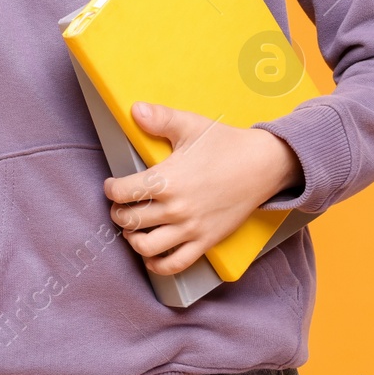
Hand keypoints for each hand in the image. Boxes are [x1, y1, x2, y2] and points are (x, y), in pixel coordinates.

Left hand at [104, 101, 301, 275]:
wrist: (263, 165)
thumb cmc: (224, 143)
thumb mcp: (191, 125)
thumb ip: (160, 118)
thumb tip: (134, 109)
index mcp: (168, 179)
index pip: (123, 192)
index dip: (111, 189)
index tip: (112, 185)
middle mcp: (176, 208)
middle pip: (130, 220)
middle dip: (118, 213)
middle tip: (121, 205)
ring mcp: (191, 229)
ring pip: (146, 247)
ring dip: (132, 239)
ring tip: (132, 228)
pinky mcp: (205, 241)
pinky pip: (174, 264)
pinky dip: (157, 265)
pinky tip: (151, 256)